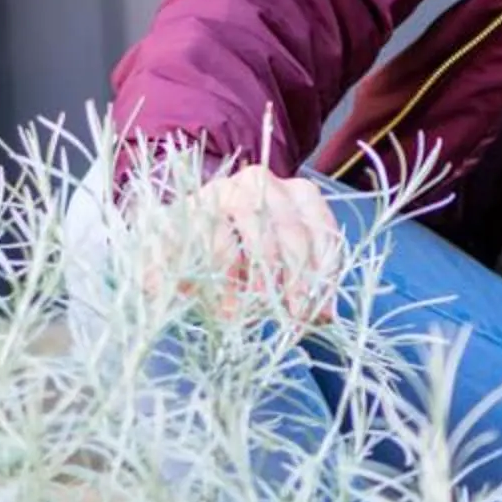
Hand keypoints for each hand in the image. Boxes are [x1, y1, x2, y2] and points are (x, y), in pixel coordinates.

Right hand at [192, 164, 344, 329]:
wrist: (175, 239)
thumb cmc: (236, 251)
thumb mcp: (273, 264)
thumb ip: (301, 282)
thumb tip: (324, 318)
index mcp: (294, 193)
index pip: (321, 227)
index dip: (326, 271)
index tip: (321, 311)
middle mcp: (264, 183)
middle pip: (292, 229)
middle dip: (297, 278)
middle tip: (295, 316)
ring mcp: (228, 190)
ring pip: (257, 233)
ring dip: (261, 279)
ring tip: (259, 312)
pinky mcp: (196, 205)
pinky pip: (219, 242)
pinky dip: (225, 279)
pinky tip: (227, 305)